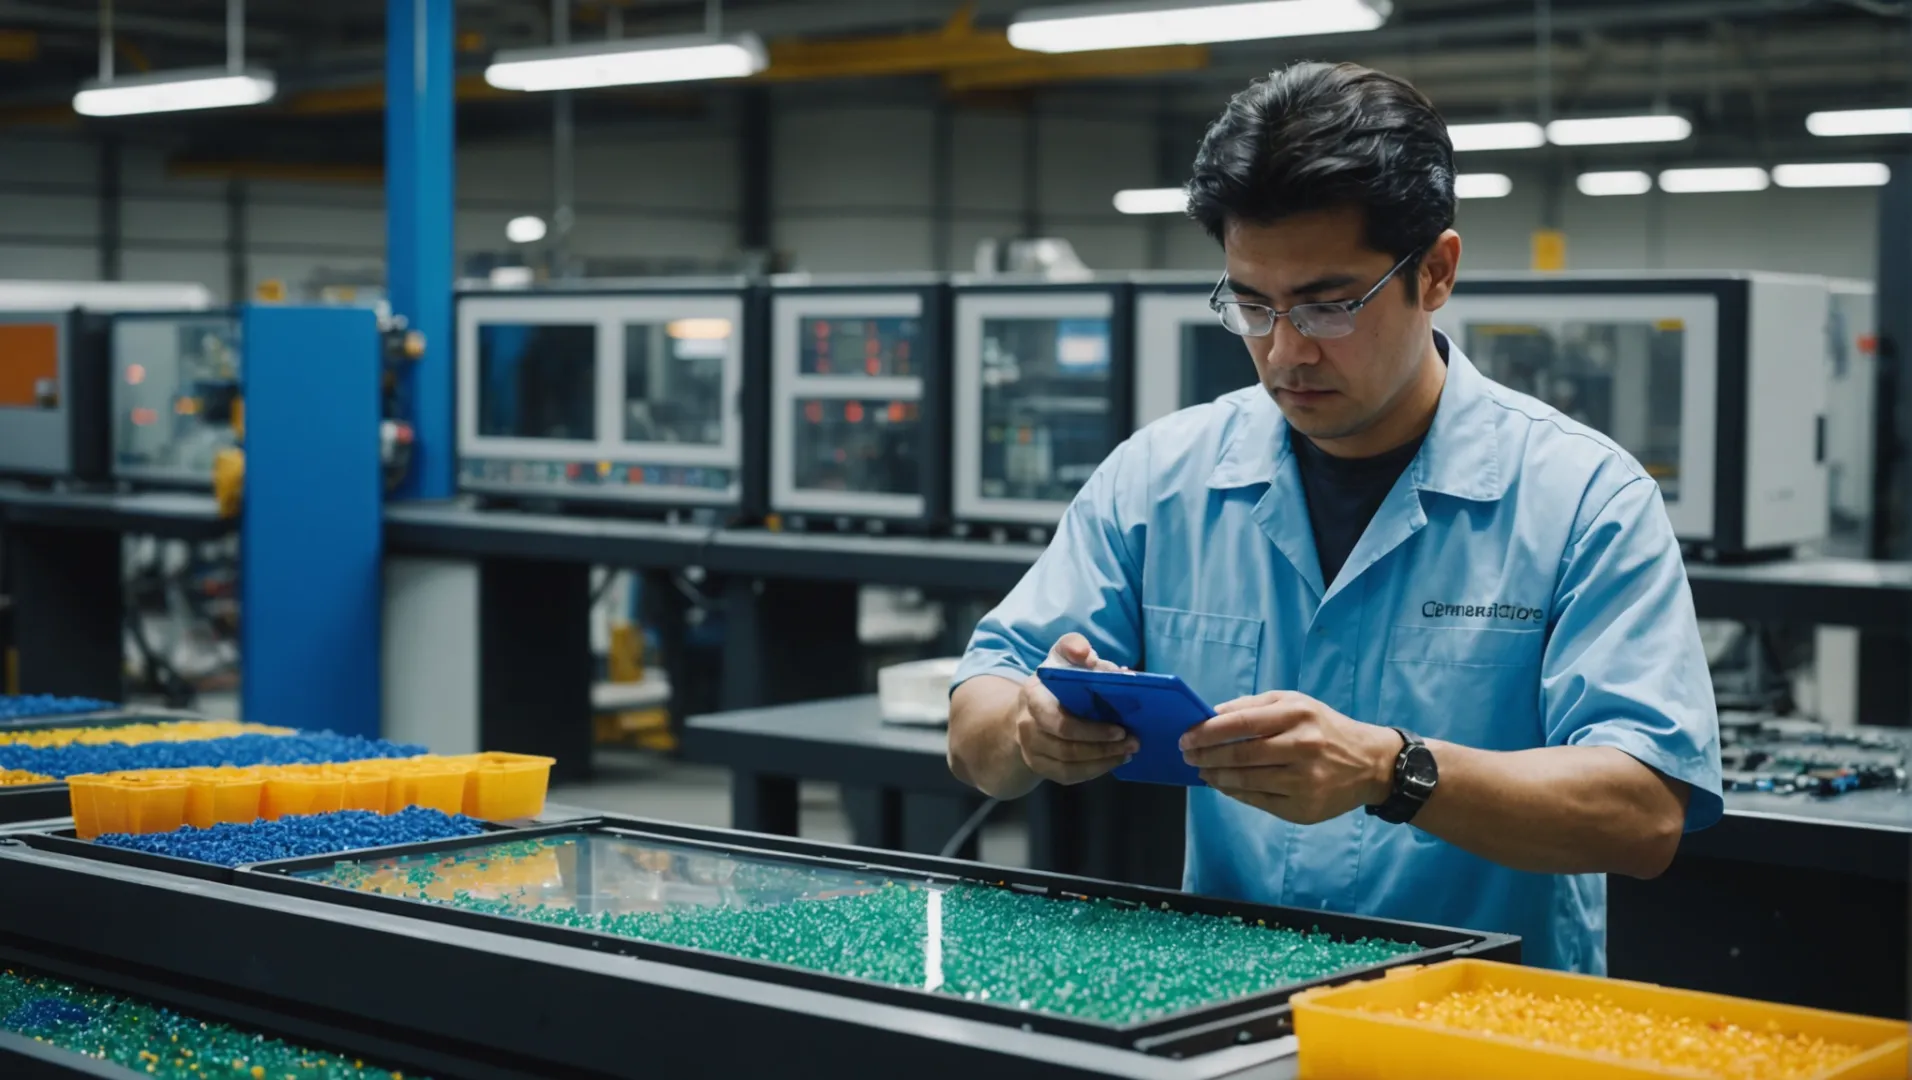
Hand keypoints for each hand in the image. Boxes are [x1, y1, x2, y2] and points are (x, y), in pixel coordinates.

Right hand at [1013, 633, 1138, 785]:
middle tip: (1133, 741)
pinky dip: (1093, 770)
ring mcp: (1030, 749)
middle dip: (1103, 746)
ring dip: (1103, 760)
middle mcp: (1026, 725)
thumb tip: (1092, 658)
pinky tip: (1113, 761)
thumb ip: (1073, 647)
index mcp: (1032, 695)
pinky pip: (1067, 776)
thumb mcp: (1060, 657)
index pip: (1057, 719)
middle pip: (1065, 745)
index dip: (1090, 729)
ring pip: (1068, 765)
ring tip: (1129, 752)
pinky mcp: (1039, 766)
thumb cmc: (1054, 682)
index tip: (1120, 727)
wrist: (1027, 711)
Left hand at [1179, 690, 1401, 824]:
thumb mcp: (1295, 703)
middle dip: (1205, 756)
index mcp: (1298, 715)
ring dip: (1216, 777)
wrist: (1370, 764)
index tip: (1186, 736)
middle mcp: (1303, 746)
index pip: (1241, 722)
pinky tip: (1223, 784)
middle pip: (1240, 754)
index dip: (1207, 732)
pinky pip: (1258, 801)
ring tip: (1202, 771)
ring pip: (1245, 781)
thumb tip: (1209, 716)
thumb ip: (1252, 706)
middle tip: (1187, 755)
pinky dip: (1234, 792)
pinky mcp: (1304, 809)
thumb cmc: (1324, 728)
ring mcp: (1304, 781)